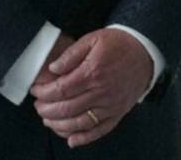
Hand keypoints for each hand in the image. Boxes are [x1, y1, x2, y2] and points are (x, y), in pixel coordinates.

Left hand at [30, 28, 153, 147]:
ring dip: (60, 125)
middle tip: (38, 106)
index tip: (36, 91)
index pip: (61, 89)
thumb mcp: (92, 39)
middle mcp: (101, 92)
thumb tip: (53, 68)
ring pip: (80, 123)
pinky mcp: (117, 114)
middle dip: (47, 110)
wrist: (144, 52)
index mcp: (92, 72)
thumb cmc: (117, 44)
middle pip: (67, 108)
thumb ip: (71, 54)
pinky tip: (71, 140)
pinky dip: (84, 138)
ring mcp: (110, 106)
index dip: (44, 92)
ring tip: (47, 120)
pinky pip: (100, 131)